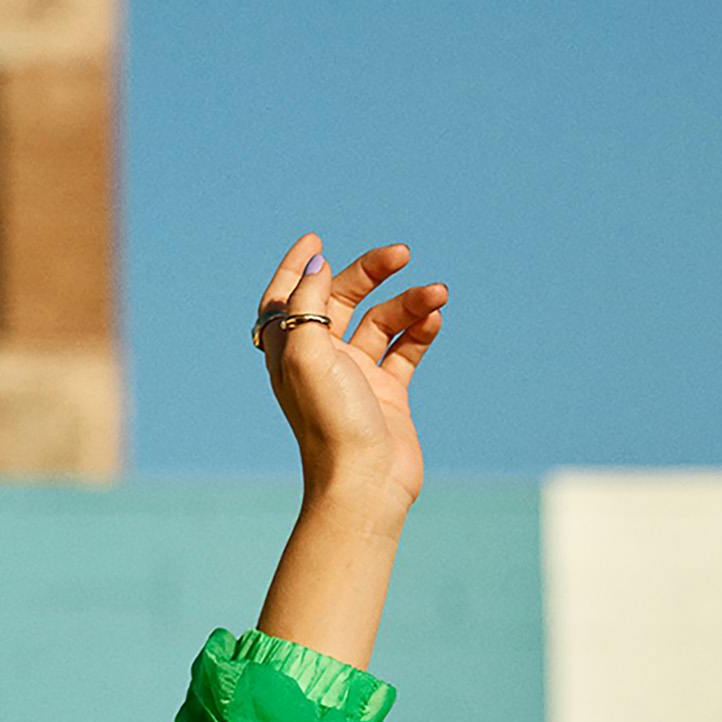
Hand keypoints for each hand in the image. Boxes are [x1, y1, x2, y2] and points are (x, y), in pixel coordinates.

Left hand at [256, 233, 446, 523]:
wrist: (365, 481)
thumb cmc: (331, 421)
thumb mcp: (308, 354)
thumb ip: (307, 304)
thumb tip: (317, 263)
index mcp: (289, 352)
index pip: (285, 299)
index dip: (297, 269)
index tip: (316, 240)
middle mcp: (319, 361)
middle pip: (340, 300)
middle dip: (370, 273)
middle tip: (400, 253)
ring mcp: (355, 376)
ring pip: (381, 322)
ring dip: (409, 302)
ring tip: (436, 294)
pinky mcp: (388, 393)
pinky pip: (404, 350)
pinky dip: (419, 331)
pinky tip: (434, 318)